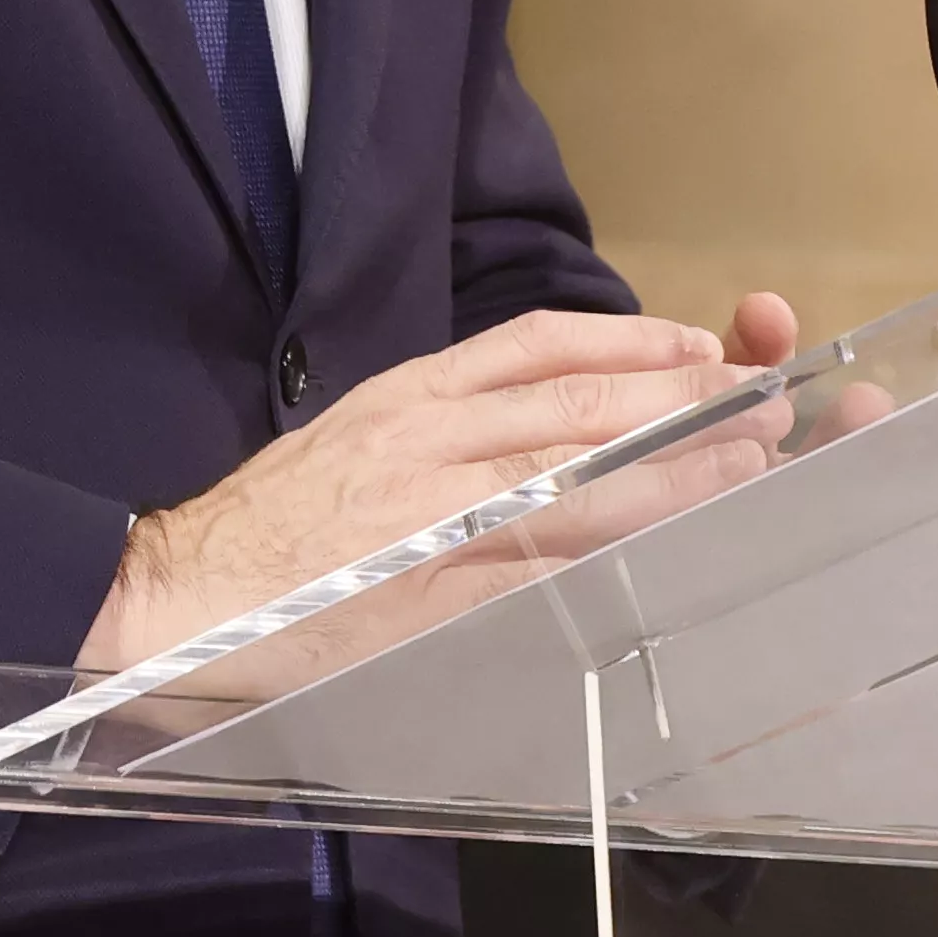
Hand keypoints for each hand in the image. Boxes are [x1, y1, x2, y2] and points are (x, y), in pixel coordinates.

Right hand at [84, 296, 807, 677]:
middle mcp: (429, 436)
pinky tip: (670, 533)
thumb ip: (436, 432)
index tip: (693, 342)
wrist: (178, 598)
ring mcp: (437, 510)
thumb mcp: (348, 441)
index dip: (630, 338)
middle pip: (582, 400)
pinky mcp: (440, 583)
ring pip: (582, 469)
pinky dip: (617, 538)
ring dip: (677, 461)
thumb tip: (530, 428)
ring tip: (748, 455)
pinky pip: (547, 552)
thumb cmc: (264, 532)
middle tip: (758, 400)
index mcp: (406, 394)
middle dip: (682, 397)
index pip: (538, 344)